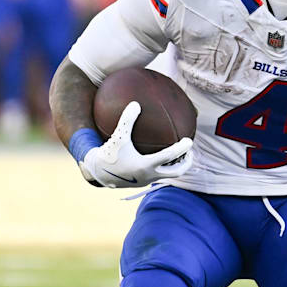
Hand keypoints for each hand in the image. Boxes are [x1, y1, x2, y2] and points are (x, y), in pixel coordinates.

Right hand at [79, 102, 193, 187]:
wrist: (97, 174)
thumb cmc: (108, 154)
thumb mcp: (117, 136)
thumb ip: (127, 120)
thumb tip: (135, 103)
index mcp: (146, 165)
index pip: (170, 157)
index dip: (182, 149)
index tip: (189, 140)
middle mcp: (149, 176)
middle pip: (176, 173)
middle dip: (186, 163)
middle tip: (190, 152)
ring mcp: (147, 181)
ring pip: (169, 176)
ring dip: (177, 166)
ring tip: (181, 155)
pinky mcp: (143, 183)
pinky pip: (159, 175)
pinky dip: (165, 167)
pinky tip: (163, 157)